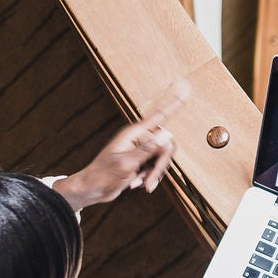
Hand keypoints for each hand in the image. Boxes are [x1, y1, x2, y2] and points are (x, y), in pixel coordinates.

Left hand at [58, 81, 187, 209]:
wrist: (92, 190)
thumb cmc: (102, 175)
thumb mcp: (126, 163)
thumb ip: (148, 149)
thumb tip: (167, 134)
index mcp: (133, 134)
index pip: (158, 115)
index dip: (173, 103)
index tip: (185, 87)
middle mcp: (139, 138)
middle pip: (166, 145)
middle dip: (160, 166)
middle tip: (149, 181)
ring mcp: (140, 149)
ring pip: (162, 158)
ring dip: (153, 174)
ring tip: (139, 183)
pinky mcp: (141, 160)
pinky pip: (156, 166)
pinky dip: (150, 177)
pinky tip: (137, 183)